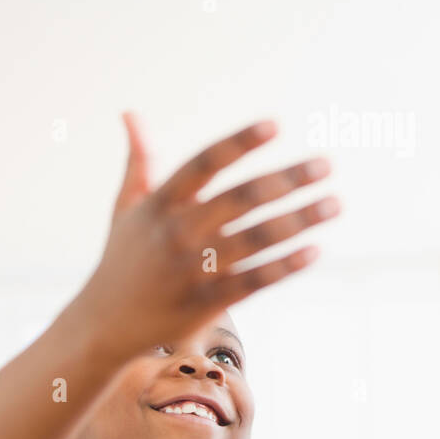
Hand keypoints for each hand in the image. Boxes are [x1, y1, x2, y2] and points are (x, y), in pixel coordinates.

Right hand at [74, 113, 339, 361]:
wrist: (104, 325)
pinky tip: (316, 249)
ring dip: (301, 219)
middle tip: (327, 163)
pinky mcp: (207, 302)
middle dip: (289, 179)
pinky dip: (286, 265)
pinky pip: (255, 280)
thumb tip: (130, 113)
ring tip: (336, 203)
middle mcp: (177, 232)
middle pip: (242, 198)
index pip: (204, 163)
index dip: (240, 143)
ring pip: (257, 238)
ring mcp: (193, 269)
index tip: (276, 125)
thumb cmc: (122, 258)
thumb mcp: (126, 207)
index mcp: (160, 203)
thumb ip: (140, 161)